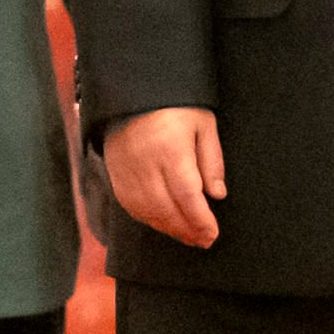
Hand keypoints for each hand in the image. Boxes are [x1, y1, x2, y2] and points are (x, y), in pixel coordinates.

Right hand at [108, 106, 225, 249]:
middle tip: (204, 241)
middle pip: (167, 209)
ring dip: (169, 229)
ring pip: (148, 212)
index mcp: (171, 150)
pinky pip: (131, 206)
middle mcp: (145, 164)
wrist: (133, 93)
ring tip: (188, 237)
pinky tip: (163, 224)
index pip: (187, 195)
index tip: (212, 234)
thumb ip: (211, 160)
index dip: (200, 219)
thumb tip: (217, 194)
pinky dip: (149, 220)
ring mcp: (127, 171)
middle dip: (187, 230)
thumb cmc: (175, 106)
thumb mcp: (203, 124)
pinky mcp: (115, 174)